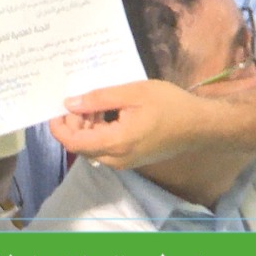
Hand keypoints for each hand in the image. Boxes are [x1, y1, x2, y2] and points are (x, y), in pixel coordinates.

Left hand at [48, 79, 202, 168]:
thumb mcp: (133, 93)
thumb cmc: (170, 105)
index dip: (59, 127)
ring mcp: (124, 162)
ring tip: (94, 102)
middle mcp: (117, 159)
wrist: (200, 125)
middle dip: (73, 123)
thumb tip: (70, 103)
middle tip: (78, 99)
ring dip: (86, 127)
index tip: (55, 108)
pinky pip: (105, 148)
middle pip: (80, 146)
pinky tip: (106, 113)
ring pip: (92, 147)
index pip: (74, 142)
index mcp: (116, 143)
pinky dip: (99, 132)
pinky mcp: (131, 160)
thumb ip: (99, 98)